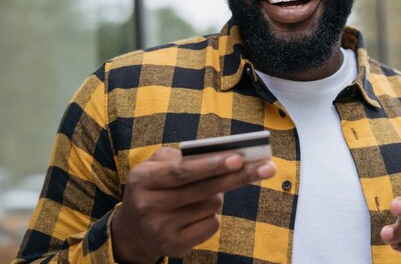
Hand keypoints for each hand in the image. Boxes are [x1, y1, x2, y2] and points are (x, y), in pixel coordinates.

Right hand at [111, 147, 275, 263]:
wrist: (133, 231)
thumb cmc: (154, 188)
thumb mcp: (156, 167)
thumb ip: (183, 156)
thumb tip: (223, 154)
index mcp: (142, 179)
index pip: (183, 172)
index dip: (212, 165)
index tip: (239, 158)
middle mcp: (149, 206)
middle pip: (203, 189)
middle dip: (237, 177)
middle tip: (266, 167)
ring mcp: (161, 229)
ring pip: (212, 205)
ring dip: (218, 195)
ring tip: (203, 193)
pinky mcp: (175, 247)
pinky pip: (212, 224)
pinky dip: (213, 215)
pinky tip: (197, 213)